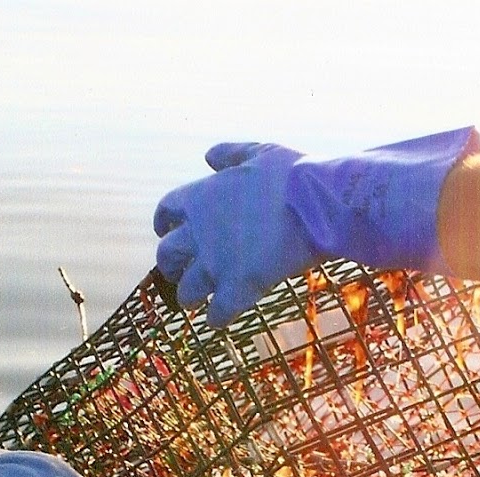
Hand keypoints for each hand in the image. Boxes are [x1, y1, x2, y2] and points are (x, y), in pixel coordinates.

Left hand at [155, 142, 321, 328]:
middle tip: (178, 272)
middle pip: (167, 256)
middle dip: (170, 265)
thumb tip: (208, 157)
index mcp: (200, 198)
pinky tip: (218, 321)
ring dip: (189, 296)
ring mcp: (216, 264)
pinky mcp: (238, 289)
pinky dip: (216, 318)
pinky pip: (218, 313)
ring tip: (195, 301)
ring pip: (188, 290)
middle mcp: (199, 233)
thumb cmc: (291, 176)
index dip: (163, 223)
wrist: (315, 205)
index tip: (164, 230)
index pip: (166, 211)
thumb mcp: (257, 153)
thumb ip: (229, 154)